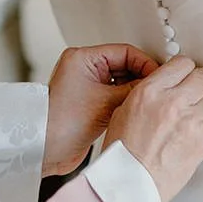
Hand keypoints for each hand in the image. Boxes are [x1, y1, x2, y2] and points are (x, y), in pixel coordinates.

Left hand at [44, 43, 160, 176]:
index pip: (125, 52)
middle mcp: (84, 68)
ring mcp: (87, 86)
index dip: (145, 63)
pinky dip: (126, 102)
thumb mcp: (106, 103)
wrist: (43, 149)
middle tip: (158, 90)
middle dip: (141, 78)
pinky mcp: (90, 103)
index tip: (159, 77)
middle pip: (124, 65)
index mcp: (83, 58)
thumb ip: (134, 90)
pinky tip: (137, 111)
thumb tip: (154, 84)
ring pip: (121, 82)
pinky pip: (114, 96)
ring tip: (149, 102)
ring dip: (134, 92)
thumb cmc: (61, 124)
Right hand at [103, 55, 202, 201]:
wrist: (131, 185)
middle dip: (198, 83)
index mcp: (151, 92)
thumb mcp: (124, 110)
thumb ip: (148, 93)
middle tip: (192, 90)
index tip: (183, 74)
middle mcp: (173, 102)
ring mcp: (191, 121)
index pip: (183, 64)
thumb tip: (164, 86)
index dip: (184, 70)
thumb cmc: (123, 154)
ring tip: (186, 118)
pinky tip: (184, 138)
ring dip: (200, 105)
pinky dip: (199, 129)